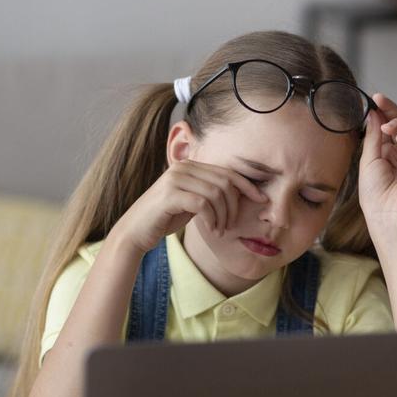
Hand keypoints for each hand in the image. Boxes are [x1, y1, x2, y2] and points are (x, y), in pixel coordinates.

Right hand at [110, 159, 267, 254]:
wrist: (135, 231)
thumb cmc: (164, 218)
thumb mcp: (191, 202)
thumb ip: (209, 193)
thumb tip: (238, 191)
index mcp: (189, 165)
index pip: (227, 171)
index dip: (247, 185)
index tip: (261, 199)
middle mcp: (182, 167)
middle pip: (225, 182)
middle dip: (235, 205)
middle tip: (231, 225)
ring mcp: (175, 179)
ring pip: (216, 193)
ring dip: (224, 216)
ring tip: (220, 230)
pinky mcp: (170, 195)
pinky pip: (203, 204)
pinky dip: (213, 219)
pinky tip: (212, 230)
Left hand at [357, 93, 396, 225]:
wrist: (387, 213)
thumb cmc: (375, 193)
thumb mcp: (369, 159)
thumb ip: (373, 136)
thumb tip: (374, 113)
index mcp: (388, 151)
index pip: (388, 125)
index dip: (384, 111)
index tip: (376, 98)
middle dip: (392, 111)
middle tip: (382, 101)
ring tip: (389, 128)